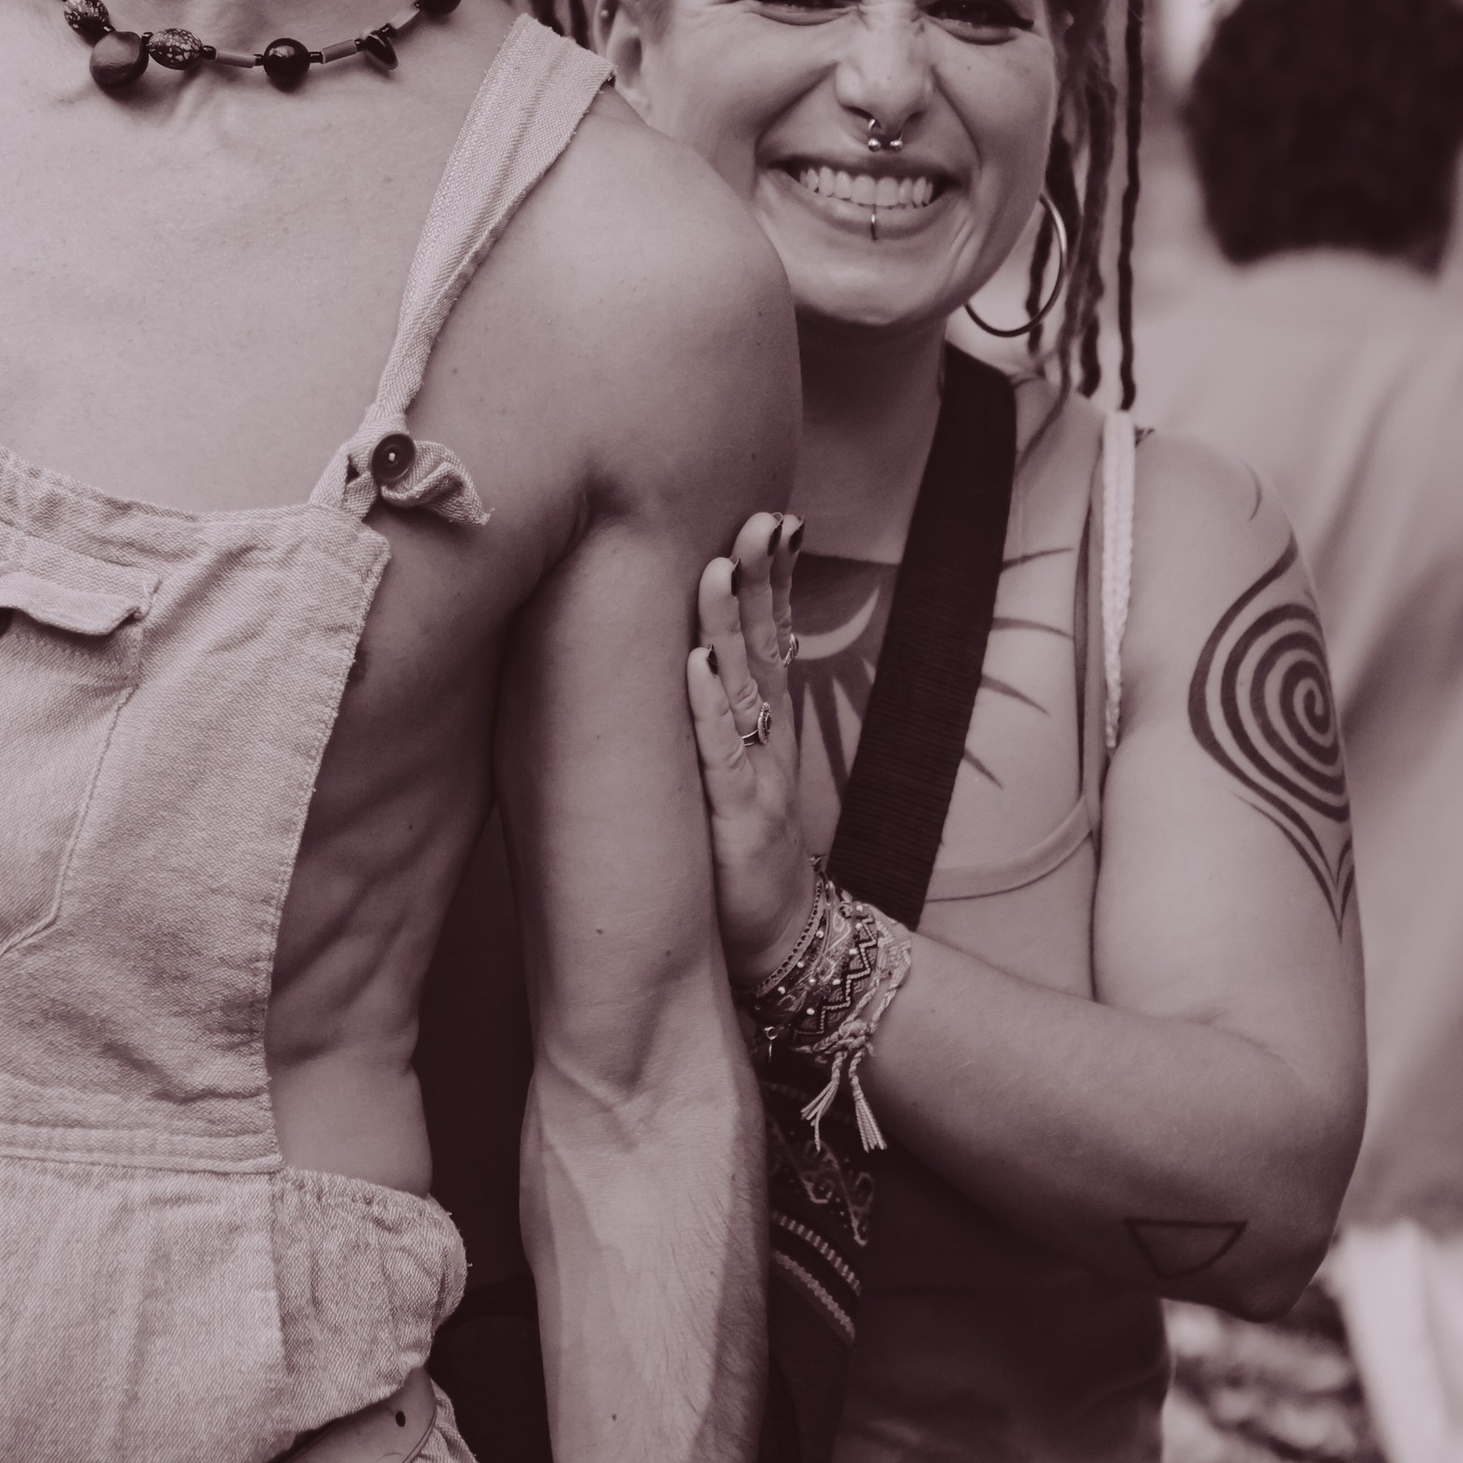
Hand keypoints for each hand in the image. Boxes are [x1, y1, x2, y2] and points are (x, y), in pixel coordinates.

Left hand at [685, 510, 810, 987]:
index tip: (767, 516)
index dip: (769, 580)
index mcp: (762, 728)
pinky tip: (696, 667)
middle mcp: (765, 742)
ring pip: (743, 690)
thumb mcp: (733, 776)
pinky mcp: (738, 822)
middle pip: (764, 647)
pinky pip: (720, 757)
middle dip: (759, 579)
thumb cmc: (740, 857)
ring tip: (719, 565)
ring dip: (730, 625)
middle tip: (756, 515)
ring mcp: (755, 779)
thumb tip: (685, 660)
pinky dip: (708, 710)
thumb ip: (713, 722)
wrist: (777, 947)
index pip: (768, 639)